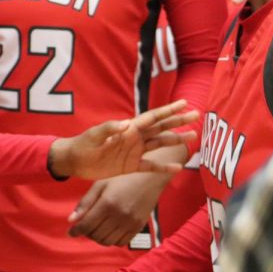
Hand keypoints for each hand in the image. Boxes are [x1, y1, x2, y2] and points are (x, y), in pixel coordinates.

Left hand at [47, 99, 196, 179]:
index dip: (168, 110)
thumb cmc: (83, 144)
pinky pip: (151, 166)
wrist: (75, 160)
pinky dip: (164, 167)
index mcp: (129, 128)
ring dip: (176, 140)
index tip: (184, 103)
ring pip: (160, 144)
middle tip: (197, 115)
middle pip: (162, 128)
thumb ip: (109, 129)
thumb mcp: (94, 135)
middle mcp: (135, 138)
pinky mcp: (131, 166)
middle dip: (178, 121)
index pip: (153, 117)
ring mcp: (135, 151)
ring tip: (194, 137)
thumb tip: (126, 124)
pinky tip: (177, 167)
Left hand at [66, 173, 167, 245]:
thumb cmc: (121, 178)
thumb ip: (85, 202)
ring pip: (107, 242)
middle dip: (86, 233)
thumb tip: (71, 220)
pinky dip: (111, 240)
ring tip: (96, 228)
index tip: (70, 232)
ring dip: (98, 238)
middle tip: (84, 225)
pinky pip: (120, 243)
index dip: (76, 231)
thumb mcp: (100, 185)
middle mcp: (119, 216)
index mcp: (107, 203)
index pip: (87, 225)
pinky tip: (109, 230)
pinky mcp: (138, 228)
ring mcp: (130, 224)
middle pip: (96, 235)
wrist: (148, 179)